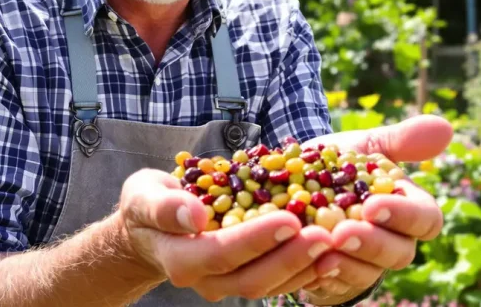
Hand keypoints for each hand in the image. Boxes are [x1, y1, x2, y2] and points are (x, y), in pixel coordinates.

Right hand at [116, 168, 335, 301]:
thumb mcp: (144, 195)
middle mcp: (206, 280)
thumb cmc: (147, 204)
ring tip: (336, 240)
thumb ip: (164, 206)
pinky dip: (306, 268)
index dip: (258, 239)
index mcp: (181, 259)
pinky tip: (330, 248)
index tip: (290, 218)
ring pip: (272, 285)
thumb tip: (195, 214)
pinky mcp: (245, 277)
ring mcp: (227, 284)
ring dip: (306, 266)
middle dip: (292, 257)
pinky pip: (279, 280)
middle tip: (325, 232)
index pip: (223, 254)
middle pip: (254, 278)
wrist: (149, 230)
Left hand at [299, 114, 453, 302]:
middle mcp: (393, 240)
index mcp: (407, 207)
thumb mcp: (363, 146)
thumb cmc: (338, 163)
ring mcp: (366, 263)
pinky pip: (337, 287)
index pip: (425, 219)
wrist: (293, 183)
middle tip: (343, 232)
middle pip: (399, 253)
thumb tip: (445, 126)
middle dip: (373, 244)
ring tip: (323, 252)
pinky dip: (323, 277)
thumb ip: (400, 140)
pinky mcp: (338, 280)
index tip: (374, 205)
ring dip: (348, 265)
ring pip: (368, 274)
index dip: (404, 216)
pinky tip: (310, 265)